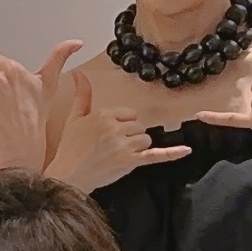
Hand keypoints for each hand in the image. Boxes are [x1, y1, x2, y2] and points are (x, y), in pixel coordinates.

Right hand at [42, 69, 191, 192]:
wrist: (66, 177)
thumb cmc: (68, 150)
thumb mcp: (74, 118)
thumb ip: (82, 95)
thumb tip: (79, 73)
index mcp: (104, 114)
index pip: (129, 114)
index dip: (123, 126)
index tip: (111, 136)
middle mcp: (115, 127)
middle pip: (139, 127)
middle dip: (130, 138)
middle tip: (112, 149)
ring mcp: (123, 145)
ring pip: (145, 140)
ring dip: (137, 149)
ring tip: (118, 157)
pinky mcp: (129, 161)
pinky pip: (155, 155)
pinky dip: (171, 153)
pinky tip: (186, 150)